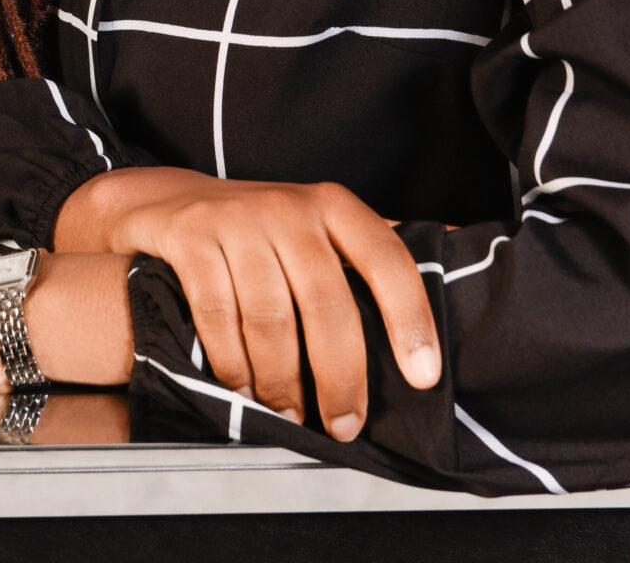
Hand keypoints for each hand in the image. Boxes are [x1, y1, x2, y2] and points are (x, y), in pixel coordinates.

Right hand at [54, 166, 439, 439]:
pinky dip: (233, 367)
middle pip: (327, 305)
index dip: (410, 318)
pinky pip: (219, 318)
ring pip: (271, 320)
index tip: (424, 376)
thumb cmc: (262, 231)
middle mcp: (290, 208)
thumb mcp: (319, 227)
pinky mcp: (193, 238)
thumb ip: (373, 254)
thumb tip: (461, 250)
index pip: (387, 259)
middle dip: (341, 378)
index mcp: (334, 207)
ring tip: (289, 416)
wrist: (168, 202)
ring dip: (282, 384)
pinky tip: (244, 391)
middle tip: (345, 426)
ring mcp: (238, 220)